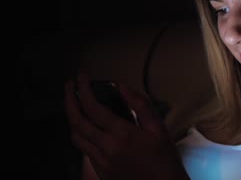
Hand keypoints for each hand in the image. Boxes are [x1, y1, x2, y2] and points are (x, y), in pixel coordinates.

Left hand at [64, 73, 188, 179]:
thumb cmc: (164, 159)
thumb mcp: (159, 129)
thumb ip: (141, 106)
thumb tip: (123, 87)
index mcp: (122, 134)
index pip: (93, 107)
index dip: (83, 88)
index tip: (81, 75)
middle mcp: (106, 148)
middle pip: (77, 121)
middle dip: (69, 99)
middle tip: (69, 85)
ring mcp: (100, 161)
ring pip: (76, 137)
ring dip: (71, 117)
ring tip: (75, 104)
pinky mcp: (100, 171)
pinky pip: (84, 149)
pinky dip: (81, 134)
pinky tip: (88, 127)